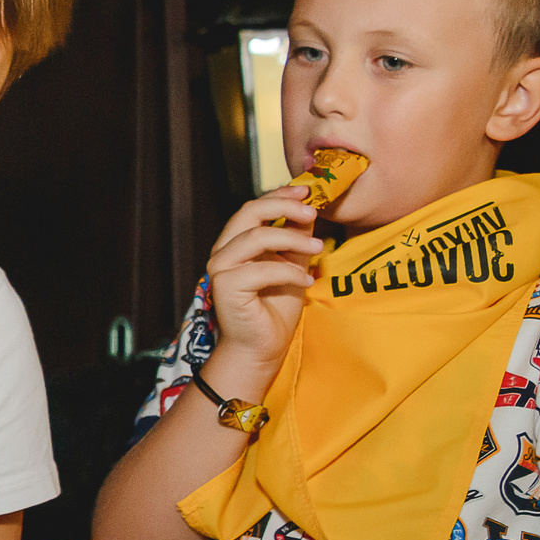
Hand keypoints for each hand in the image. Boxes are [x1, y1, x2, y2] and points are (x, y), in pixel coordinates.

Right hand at [201, 186, 325, 387]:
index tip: (307, 192)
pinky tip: (306, 281)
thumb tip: (309, 212)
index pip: (253, 208)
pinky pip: (262, 269)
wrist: (262, 348)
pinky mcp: (225, 287)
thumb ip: (296, 240)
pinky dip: (289, 272)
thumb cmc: (274, 310)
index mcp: (236, 244)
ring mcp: (220, 269)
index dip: (280, 195)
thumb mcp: (292, 265)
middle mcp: (223, 252)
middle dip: (283, 206)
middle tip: (312, 211)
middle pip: (249, 212)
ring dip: (293, 239)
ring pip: (256, 236)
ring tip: (318, 250)